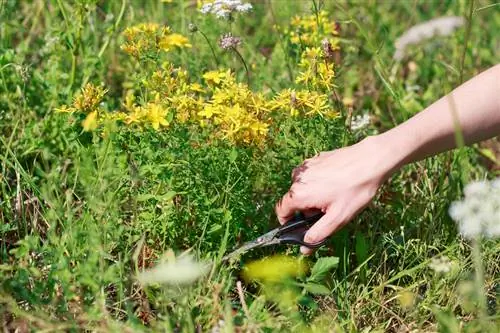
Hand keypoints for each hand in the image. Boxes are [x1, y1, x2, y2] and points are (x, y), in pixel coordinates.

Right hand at [275, 136, 395, 254]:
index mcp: (298, 194)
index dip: (289, 222)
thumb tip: (303, 248)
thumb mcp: (338, 218)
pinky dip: (318, 183)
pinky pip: (310, 177)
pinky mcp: (314, 159)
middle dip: (307, 209)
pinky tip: (337, 183)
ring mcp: (306, 167)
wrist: (371, 161)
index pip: (281, 212)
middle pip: (294, 200)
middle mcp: (297, 178)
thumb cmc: (355, 190)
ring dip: (313, 195)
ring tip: (335, 196)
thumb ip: (317, 234)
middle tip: (329, 210)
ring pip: (302, 188)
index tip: (303, 226)